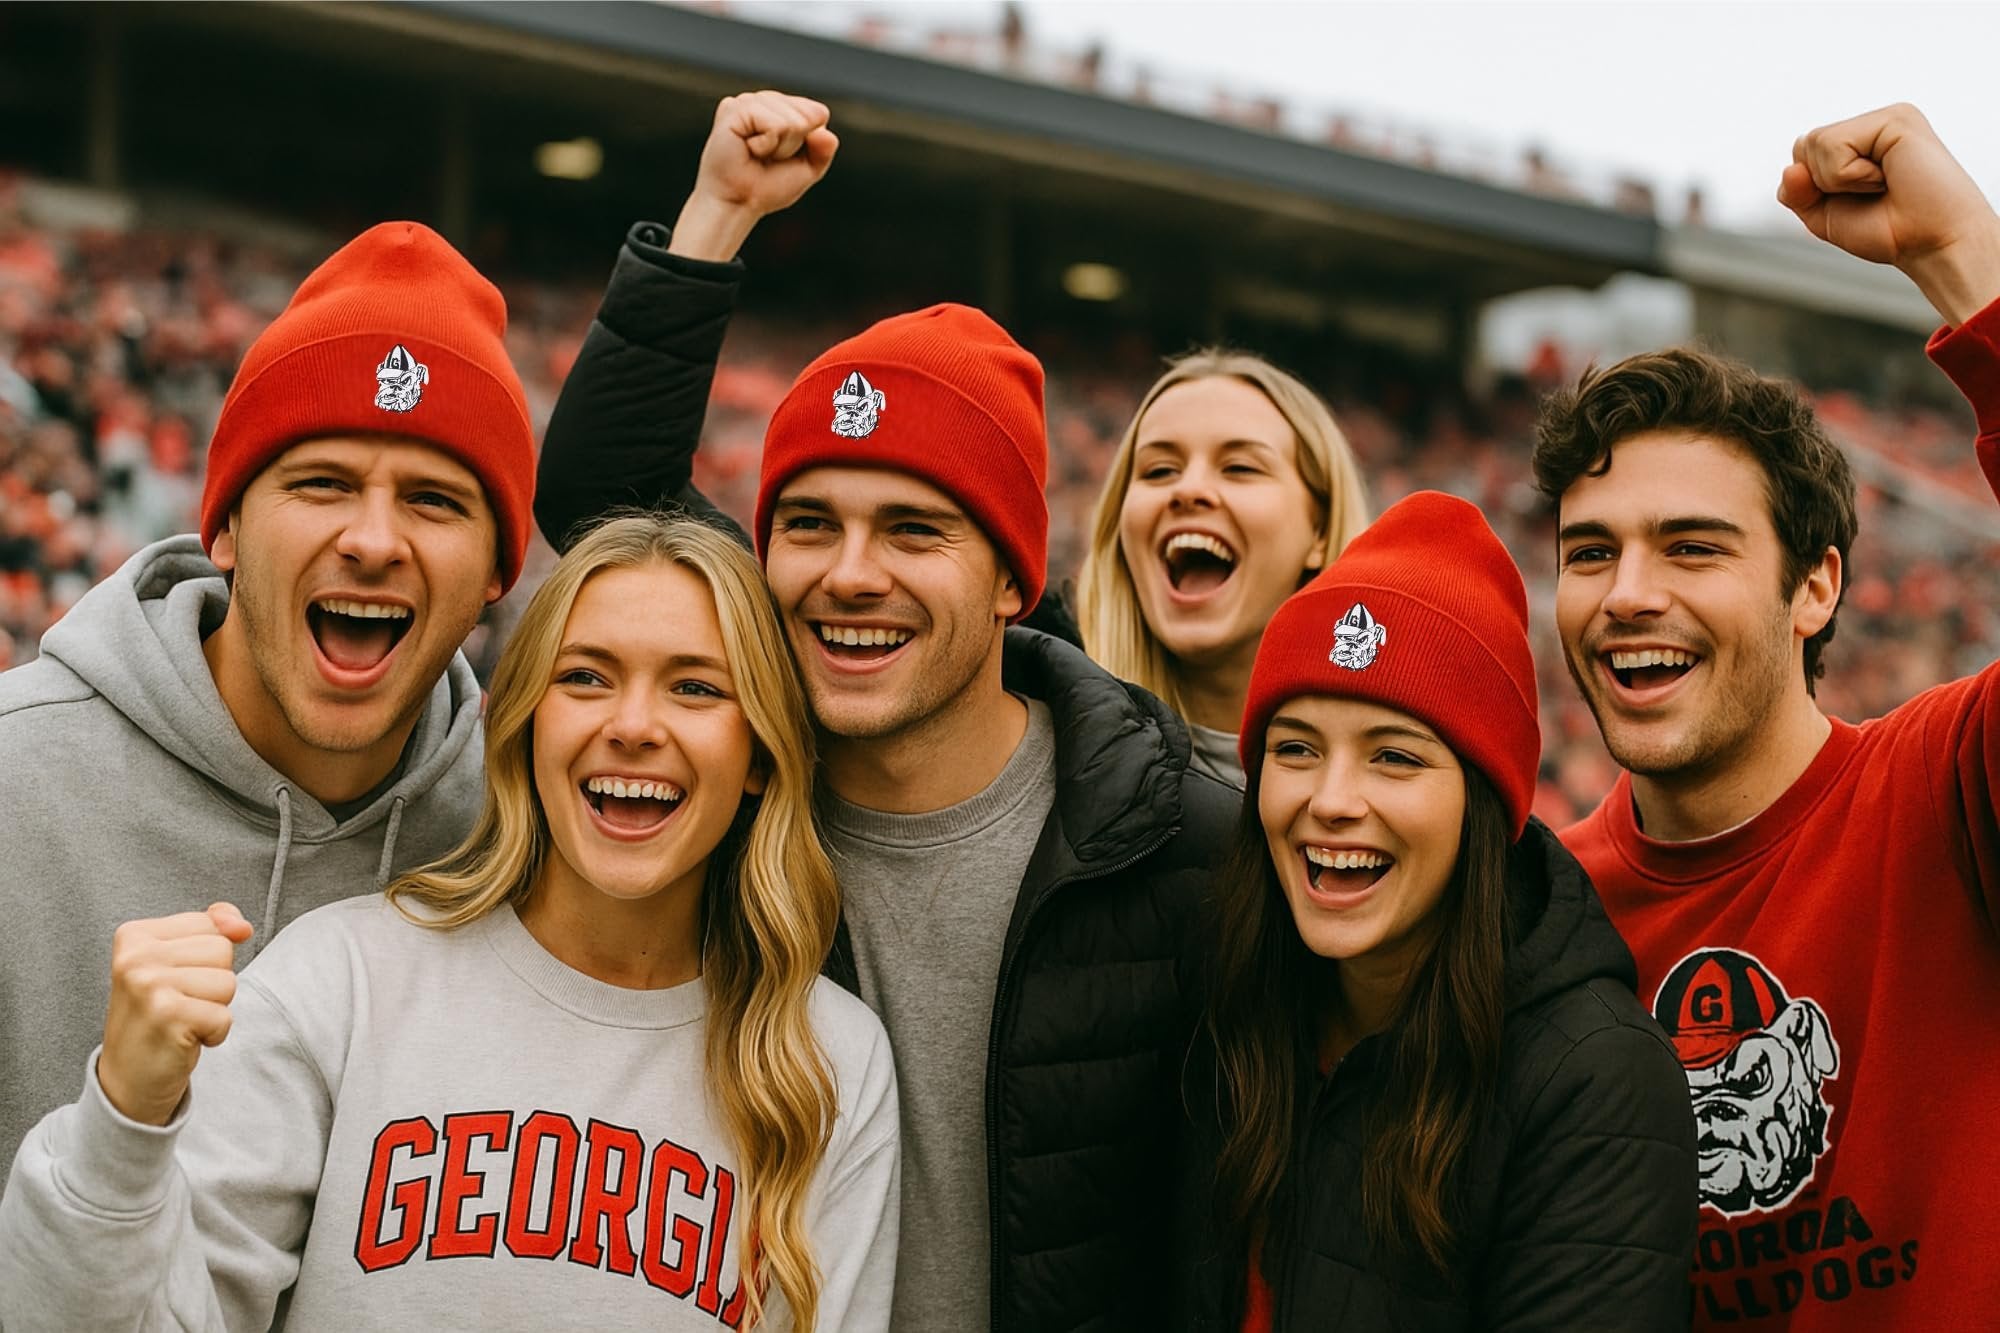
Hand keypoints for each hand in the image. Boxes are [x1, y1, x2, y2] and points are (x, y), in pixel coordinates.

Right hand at [97, 903, 252, 1126]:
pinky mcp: (167, 1016)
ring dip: (214, 1008)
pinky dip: (214, 1034)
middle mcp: (135, 957)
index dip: (206, 959)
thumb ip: (212, 927)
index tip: (174, 981)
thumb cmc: (158, 1015)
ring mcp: (148, 986)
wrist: (127, 1079)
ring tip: (181, 1021)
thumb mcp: (176, 962)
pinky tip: (184, 1040)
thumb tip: (242, 927)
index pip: (211, 924)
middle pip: (222, 950)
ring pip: (228, 982)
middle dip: (213, 982)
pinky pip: (224, 1016)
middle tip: (179, 1005)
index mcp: (134, 935)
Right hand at [668, 91, 838, 262]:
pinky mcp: (734, 108)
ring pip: (791, 120)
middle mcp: (763, 100)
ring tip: (757, 153)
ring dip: (779, 146)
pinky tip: (748, 148)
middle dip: (794, 144)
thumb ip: (823, 150)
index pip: (817, 112)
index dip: (808, 141)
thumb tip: (826, 133)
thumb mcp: (807, 170)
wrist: (738, 203)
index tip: (784, 157)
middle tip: (769, 157)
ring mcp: (747, 101)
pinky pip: (773, 124)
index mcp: (780, 108)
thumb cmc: (767, 187)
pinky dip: (766, 144)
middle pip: (808, 114)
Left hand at [1779, 103, 1999, 324]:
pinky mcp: (1896, 118)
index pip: (1801, 154)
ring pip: (1816, 142)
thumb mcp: (1825, 217)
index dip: (1812, 188)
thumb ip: (1797, 194)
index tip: (1856, 200)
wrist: (1931, 244)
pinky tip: (1887, 177)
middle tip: (1871, 193)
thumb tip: (1790, 168)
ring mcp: (1885, 118)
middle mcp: (1872, 125)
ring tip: (1882, 184)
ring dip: (1840, 180)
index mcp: (1858, 143)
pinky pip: (1835, 145)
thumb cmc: (1888, 231)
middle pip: (1804, 144)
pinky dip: (1851, 175)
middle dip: (1823, 183)